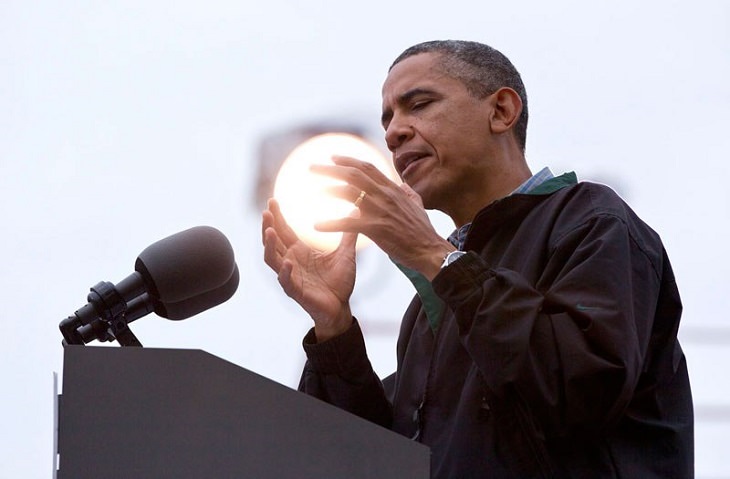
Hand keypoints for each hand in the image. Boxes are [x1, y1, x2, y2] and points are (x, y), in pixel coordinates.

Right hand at [262, 198, 355, 340]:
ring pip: (272, 259)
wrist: (341, 307)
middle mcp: (291, 261)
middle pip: (272, 241)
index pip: (284, 230)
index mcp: (299, 251)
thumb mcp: (346, 253)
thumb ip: (348, 233)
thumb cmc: (340, 281)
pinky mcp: (296, 291)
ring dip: (269, 245)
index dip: (277, 216)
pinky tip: (286, 262)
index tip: (272, 200)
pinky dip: (285, 272)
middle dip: (268, 226)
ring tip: (269, 230)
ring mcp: (291, 276)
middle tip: (266, 211)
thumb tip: (356, 211)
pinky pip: (286, 281)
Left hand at [312, 156, 452, 279]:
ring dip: (329, 190)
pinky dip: (330, 223)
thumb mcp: (417, 206)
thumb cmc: (423, 231)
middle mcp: (385, 195)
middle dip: (330, 169)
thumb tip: (403, 184)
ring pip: (349, 193)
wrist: (429, 250)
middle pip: (353, 174)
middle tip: (312, 168)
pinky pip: (347, 223)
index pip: (367, 167)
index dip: (348, 161)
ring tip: (315, 191)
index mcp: (393, 189)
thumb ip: (408, 193)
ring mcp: (380, 210)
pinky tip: (317, 226)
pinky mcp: (375, 228)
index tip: (332, 158)